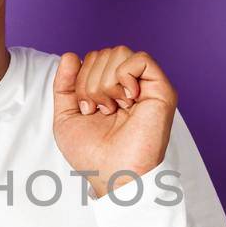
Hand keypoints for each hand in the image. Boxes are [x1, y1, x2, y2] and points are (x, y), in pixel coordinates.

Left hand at [52, 46, 176, 198]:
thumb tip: (71, 55)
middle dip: (90, 82)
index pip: (92, 59)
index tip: (86, 109)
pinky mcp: (161, 90)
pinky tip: (126, 99)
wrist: (111, 174)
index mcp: (109, 90)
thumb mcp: (66, 116)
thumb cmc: (91, 154)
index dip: (80, 78)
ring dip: (105, 82)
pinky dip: (124, 75)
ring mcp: (145, 87)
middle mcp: (129, 86)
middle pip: (103, 53)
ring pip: (118, 52)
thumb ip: (64, 85)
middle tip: (99, 111)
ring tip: (112, 108)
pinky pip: (140, 59)